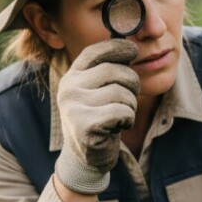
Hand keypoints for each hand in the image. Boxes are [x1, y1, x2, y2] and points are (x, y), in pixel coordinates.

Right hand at [55, 39, 138, 193]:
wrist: (86, 158)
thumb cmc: (98, 119)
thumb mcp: (98, 91)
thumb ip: (108, 70)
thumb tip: (132, 44)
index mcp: (72, 75)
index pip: (95, 51)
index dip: (118, 47)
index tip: (132, 51)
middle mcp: (69, 87)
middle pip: (116, 71)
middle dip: (132, 85)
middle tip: (128, 99)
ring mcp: (74, 107)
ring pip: (122, 93)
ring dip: (130, 106)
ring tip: (120, 116)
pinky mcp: (84, 126)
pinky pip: (122, 112)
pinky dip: (127, 120)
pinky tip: (118, 127)